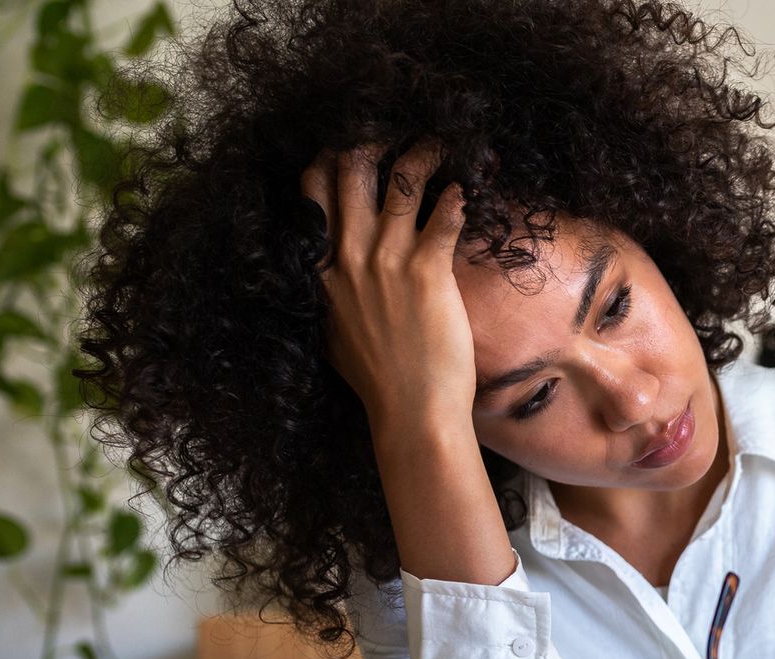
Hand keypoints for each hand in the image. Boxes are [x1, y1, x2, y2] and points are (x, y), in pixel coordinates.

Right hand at [299, 140, 474, 424]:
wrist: (410, 411)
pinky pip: (442, 218)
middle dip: (370, 144)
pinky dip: (454, 199)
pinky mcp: (428, 272)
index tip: (345, 147)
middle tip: (392, 131)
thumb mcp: (332, 331)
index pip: (312, 194)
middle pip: (350, 175)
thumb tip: (330, 277)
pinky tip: (462, 191)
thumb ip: (329, 295)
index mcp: (320, 270)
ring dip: (420, 158)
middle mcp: (348, 258)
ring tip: (437, 146)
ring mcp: (386, 262)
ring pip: (399, 185)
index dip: (327, 162)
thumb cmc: (376, 380)